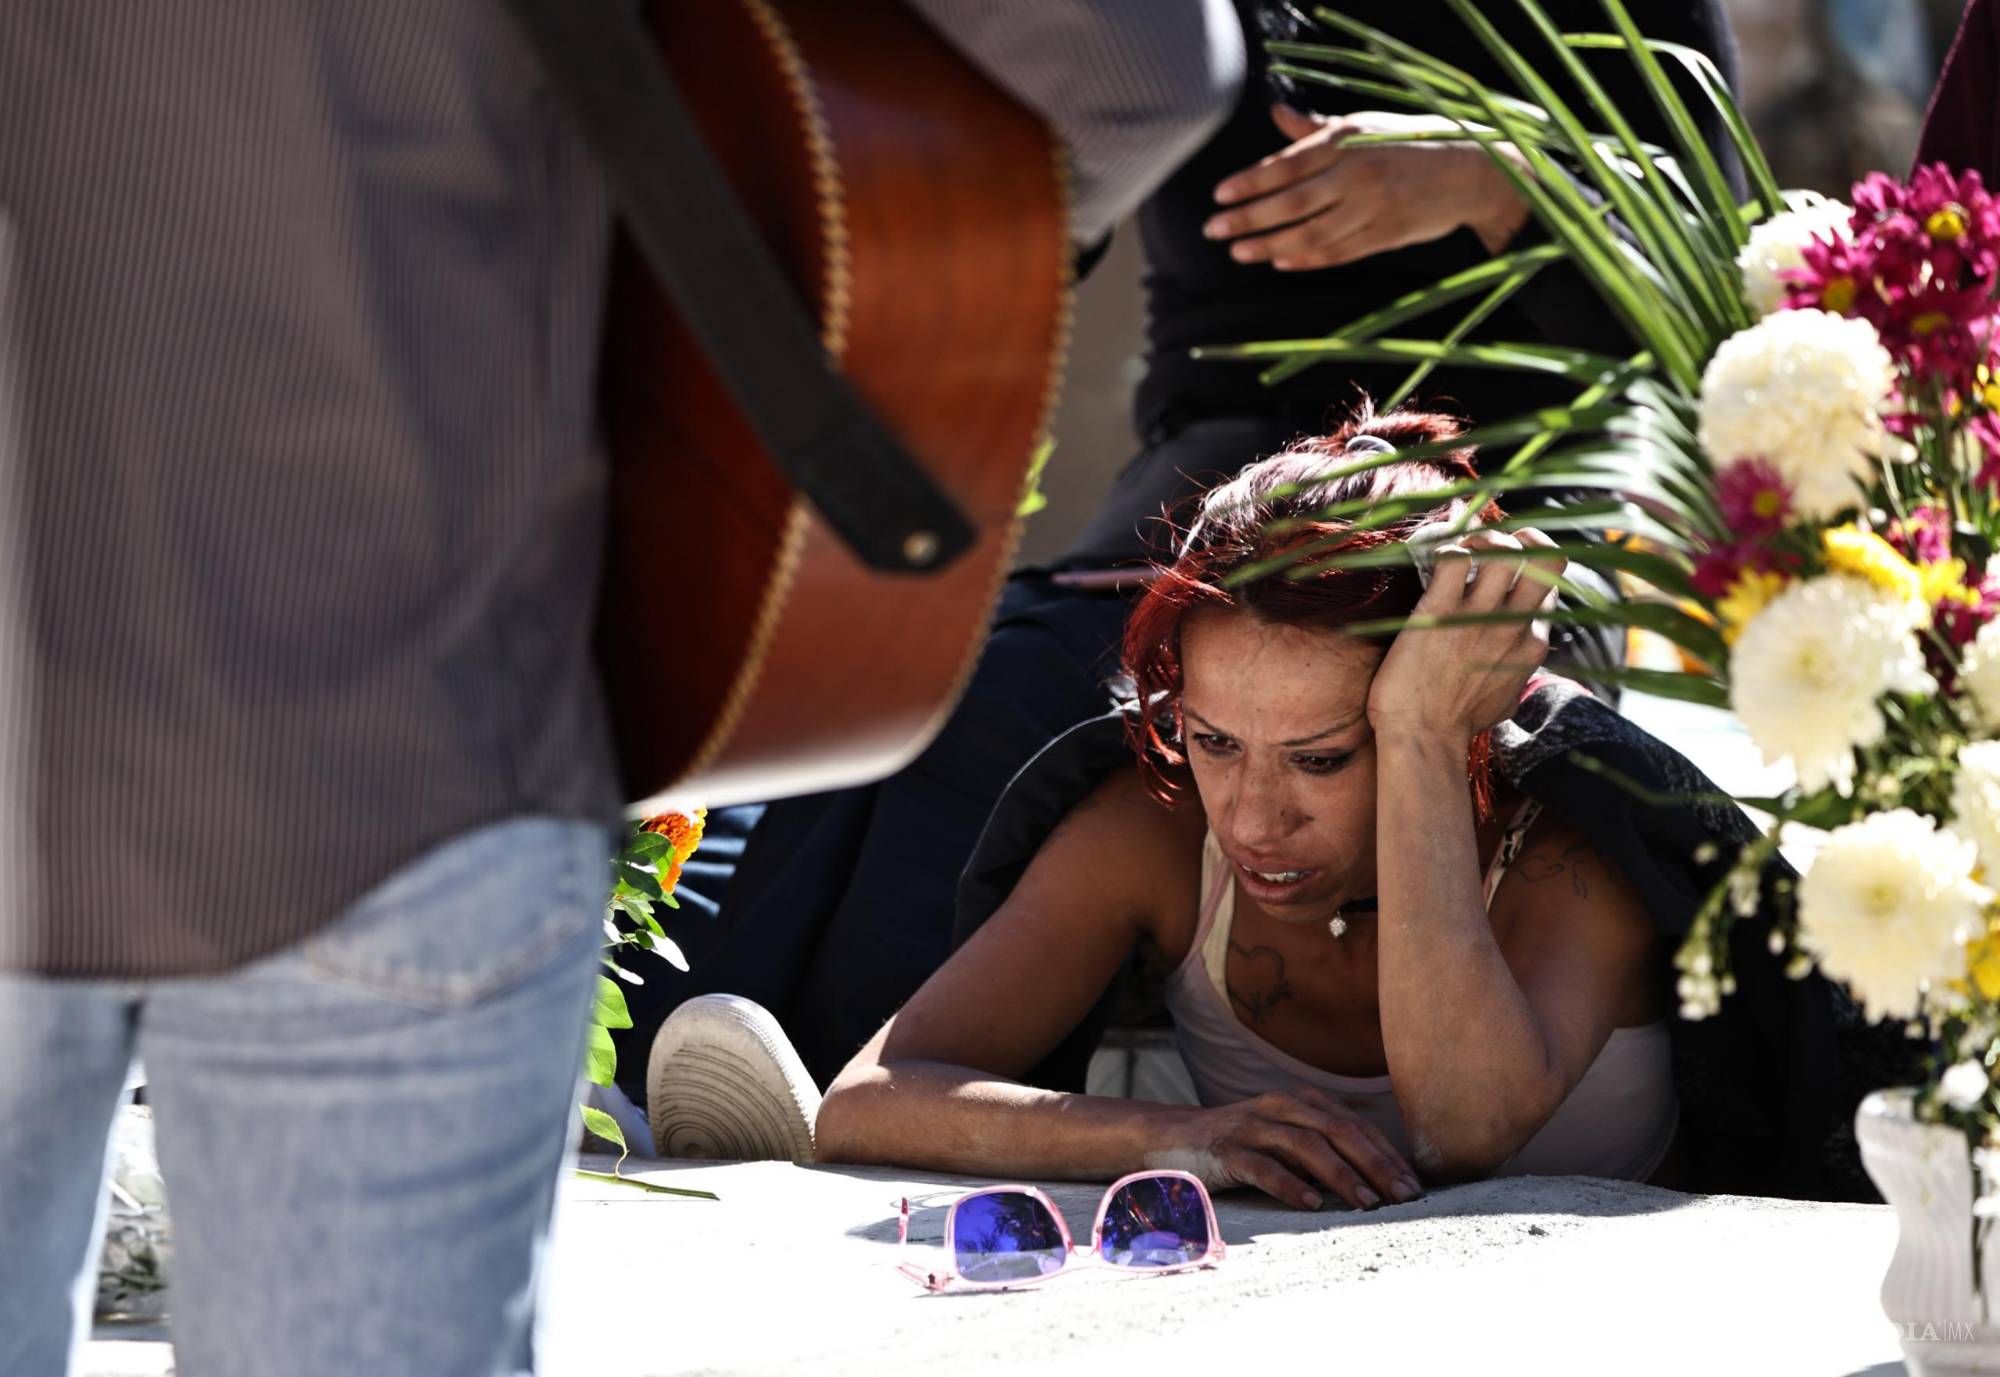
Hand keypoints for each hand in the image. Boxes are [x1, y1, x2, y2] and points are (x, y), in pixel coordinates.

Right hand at [1159, 1088, 1422, 1209]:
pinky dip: (1289, 1184)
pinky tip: (1310, 1204)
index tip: (1413, 1184)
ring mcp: (1251, 1126)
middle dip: (1375, 1163)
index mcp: (1299, 1101)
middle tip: (1402, 1195)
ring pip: (1305, 1145)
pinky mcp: (1225, 1149)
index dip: (1386, 1152)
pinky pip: (1262, 1166)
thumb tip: (1375, 1180)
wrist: (1172, 1138)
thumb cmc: (1240, 1146)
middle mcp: (1279, 1106)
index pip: (1354, 1124)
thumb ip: (1322, 1150)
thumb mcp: (1285, 1140)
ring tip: (1366, 1202)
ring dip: (1340, 1175)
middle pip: (1337, 1130)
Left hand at [1204, 106, 1531, 270]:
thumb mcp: (1365, 126)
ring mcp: (1371, 209)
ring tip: (1239, 251)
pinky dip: (1305, 259)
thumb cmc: (1411, 142)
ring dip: (1269, 245)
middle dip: (1247, 218)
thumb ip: (1316, 129)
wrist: (1471, 170)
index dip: (1249, 182)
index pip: (1286, 165)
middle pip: (1290, 203)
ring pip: (1309, 233)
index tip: (1219, 196)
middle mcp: (1357, 175)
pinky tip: (1280, 262)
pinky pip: (1336, 252)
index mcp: (1348, 141)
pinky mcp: (1384, 236)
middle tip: (1214, 230)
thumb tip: (1275, 114)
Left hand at [1366, 527, 1566, 746]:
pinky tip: (1434, 562)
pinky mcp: (1439, 613)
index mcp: (1532, 644)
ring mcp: (1478, 617)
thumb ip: (1515, 676)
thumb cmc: (1456, 724)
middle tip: (1494, 545)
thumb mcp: (1505, 701)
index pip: (1550, 587)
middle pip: (1548, 556)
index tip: (1503, 571)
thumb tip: (1517, 673)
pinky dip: (1446, 549)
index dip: (1530, 570)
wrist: (1423, 740)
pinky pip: (1454, 558)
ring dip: (1482, 538)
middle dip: (1526, 537)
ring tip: (1462, 549)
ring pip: (1503, 548)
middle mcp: (1515, 626)